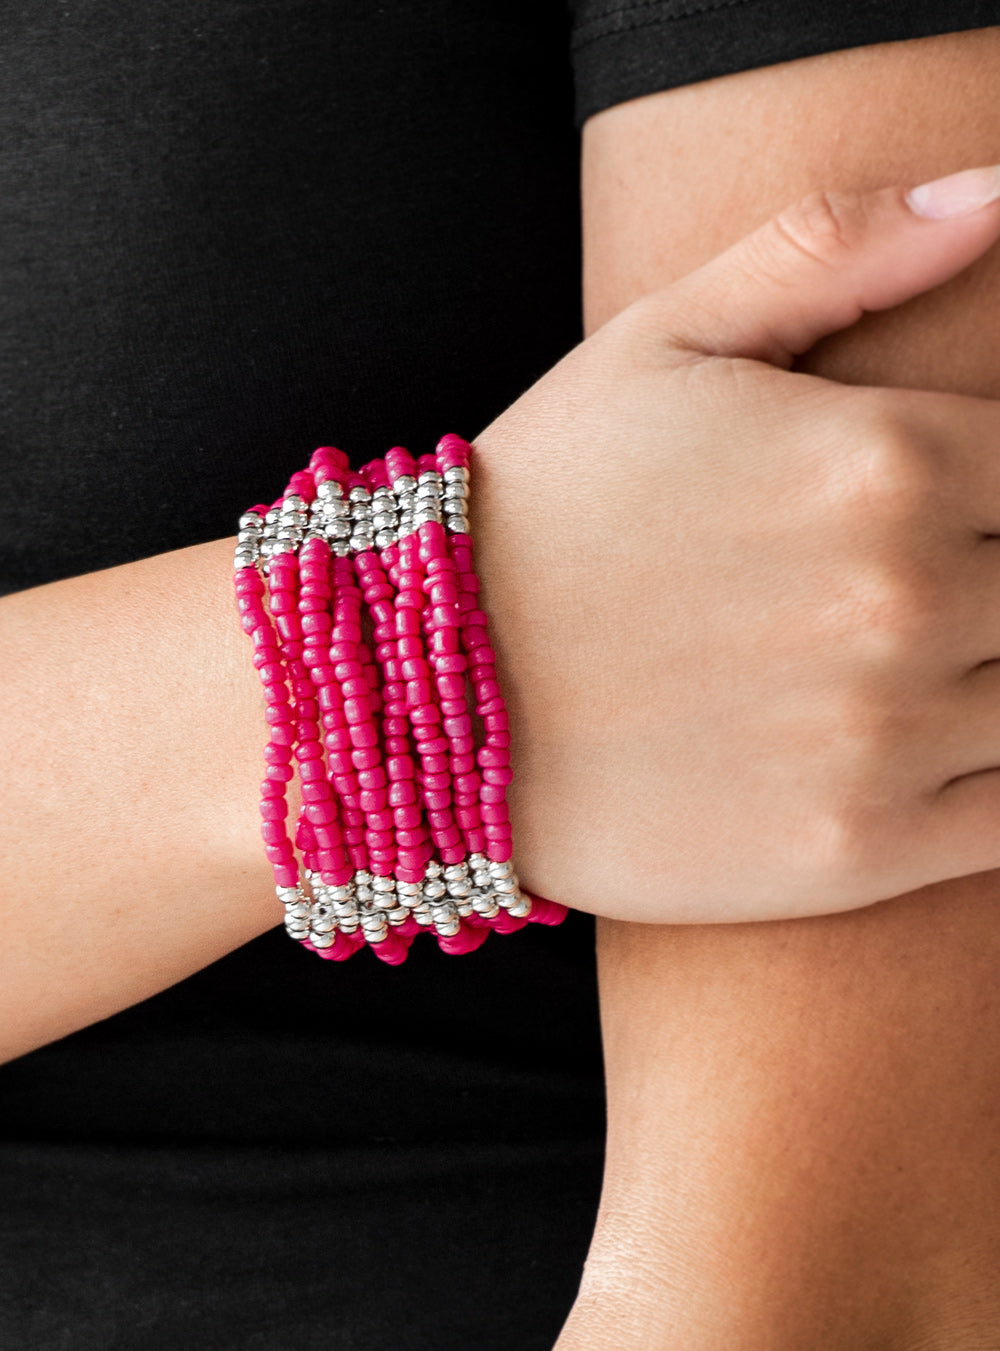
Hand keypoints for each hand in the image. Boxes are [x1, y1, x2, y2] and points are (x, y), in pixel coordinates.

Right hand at [471, 166, 999, 920]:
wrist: (419, 698)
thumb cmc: (544, 510)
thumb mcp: (662, 337)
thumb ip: (836, 248)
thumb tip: (999, 189)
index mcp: (886, 455)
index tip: (962, 516)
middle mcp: (905, 596)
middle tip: (934, 593)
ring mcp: (886, 737)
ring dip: (999, 681)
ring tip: (920, 668)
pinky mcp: (857, 853)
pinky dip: (994, 781)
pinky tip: (931, 753)